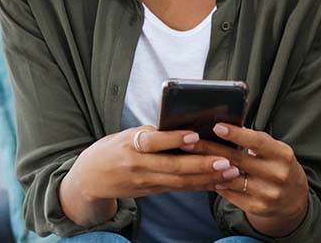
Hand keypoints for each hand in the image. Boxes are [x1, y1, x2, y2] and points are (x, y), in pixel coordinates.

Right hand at [69, 125, 243, 200]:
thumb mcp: (124, 135)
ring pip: (180, 181)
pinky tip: (216, 182)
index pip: (154, 141)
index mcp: (130, 145)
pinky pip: (178, 188)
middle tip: (227, 161)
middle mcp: (138, 165)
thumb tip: (182, 129)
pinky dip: (198, 185)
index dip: (174, 138)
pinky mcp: (150, 191)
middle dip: (202, 165)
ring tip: (230, 173)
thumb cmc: (111, 149)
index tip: (195, 135)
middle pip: (173, 166)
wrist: (89, 179)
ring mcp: (145, 181)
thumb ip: (150, 134)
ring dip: (207, 177)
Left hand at [176, 122, 308, 233]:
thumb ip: (254, 140)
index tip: (216, 127)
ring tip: (189, 159)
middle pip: (237, 159)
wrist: (294, 199)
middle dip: (209, 149)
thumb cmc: (277, 165)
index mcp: (283, 155)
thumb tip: (222, 125)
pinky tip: (203, 176)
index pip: (258, 142)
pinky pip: (229, 194)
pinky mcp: (258, 207)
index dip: (237, 134)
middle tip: (187, 141)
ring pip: (230, 178)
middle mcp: (278, 175)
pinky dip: (216, 183)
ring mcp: (268, 193)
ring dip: (208, 168)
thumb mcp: (274, 150)